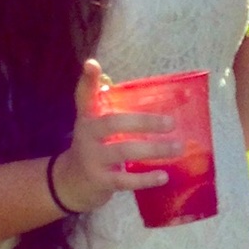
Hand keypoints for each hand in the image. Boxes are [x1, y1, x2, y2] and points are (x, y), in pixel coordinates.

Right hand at [49, 59, 180, 213]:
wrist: (71, 183)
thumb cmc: (94, 149)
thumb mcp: (98, 128)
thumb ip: (119, 113)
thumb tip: (164, 99)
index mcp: (88, 118)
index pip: (84, 95)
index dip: (88, 80)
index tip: (92, 64)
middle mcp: (86, 135)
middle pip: (113, 123)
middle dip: (145, 122)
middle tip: (172, 123)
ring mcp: (91, 158)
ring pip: (124, 151)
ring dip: (154, 150)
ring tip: (177, 148)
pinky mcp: (99, 181)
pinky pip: (125, 180)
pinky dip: (145, 178)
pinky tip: (163, 176)